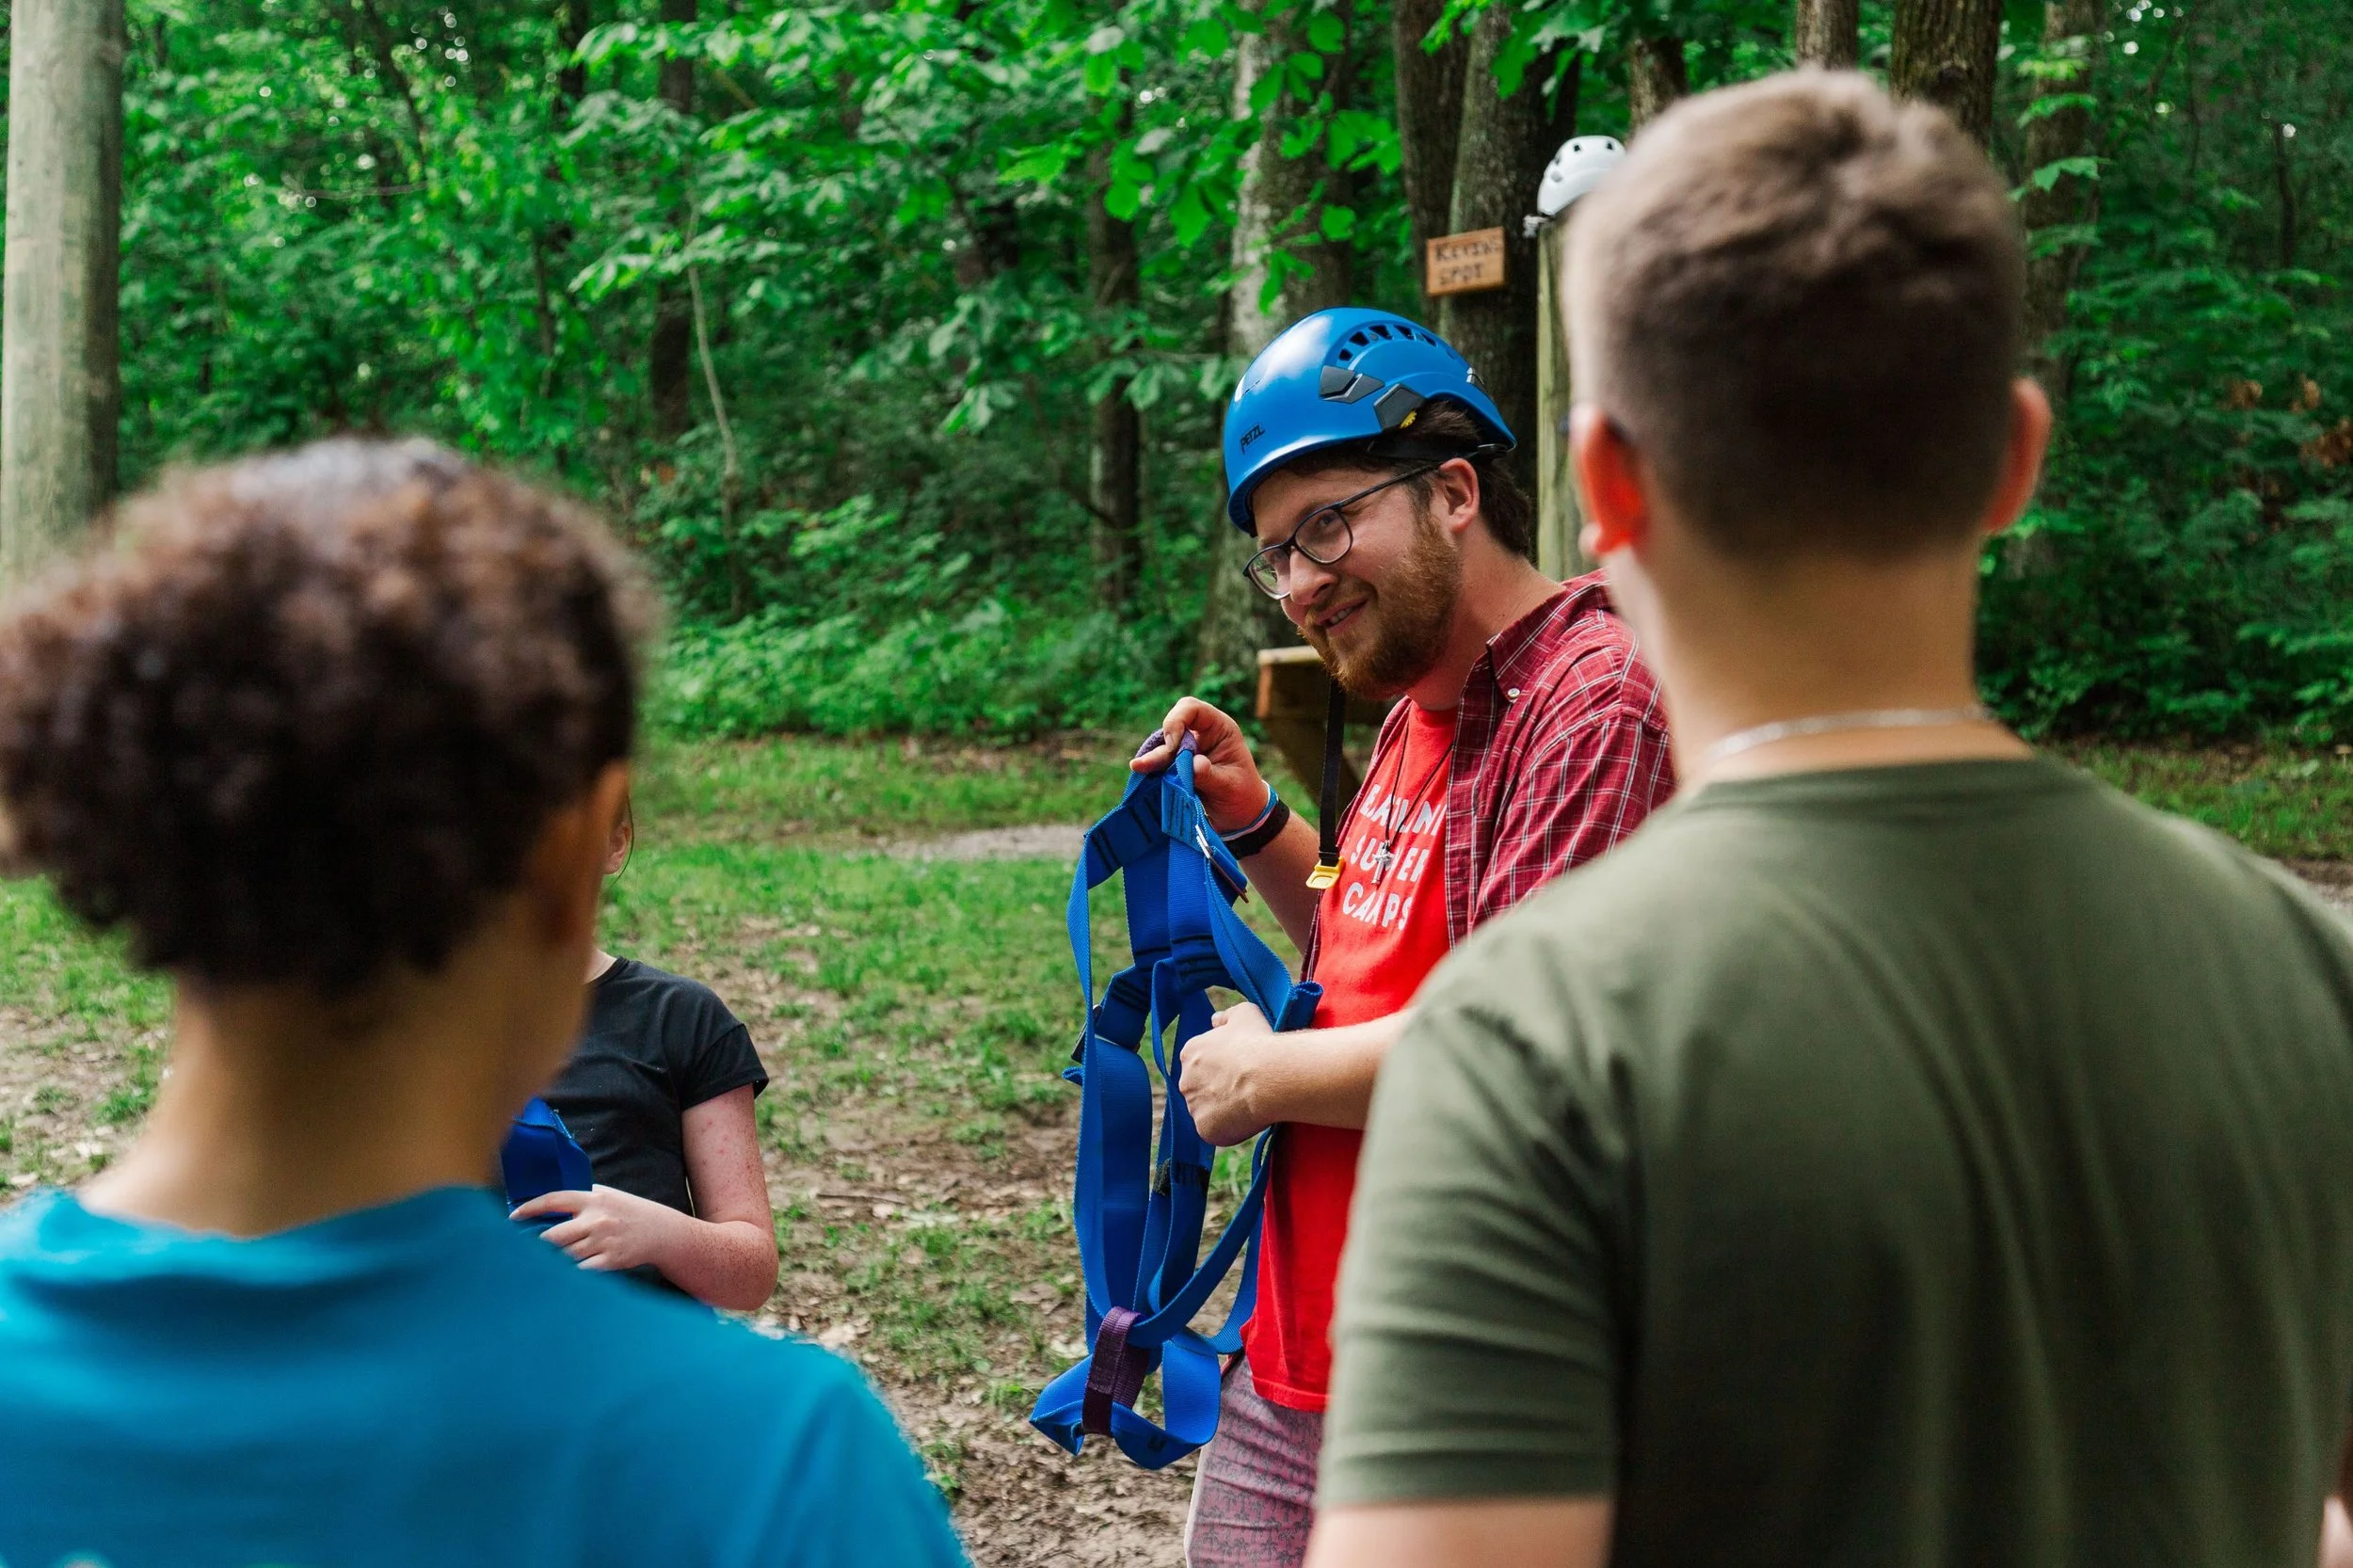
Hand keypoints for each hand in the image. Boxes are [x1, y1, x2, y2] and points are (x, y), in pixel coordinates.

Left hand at [512, 1183, 685, 1273]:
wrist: (661, 1232)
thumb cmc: (630, 1212)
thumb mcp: (608, 1196)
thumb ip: (582, 1199)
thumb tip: (548, 1206)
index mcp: (592, 1199)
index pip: (553, 1200)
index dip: (529, 1208)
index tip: (512, 1218)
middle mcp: (596, 1220)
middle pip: (552, 1236)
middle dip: (534, 1245)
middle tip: (520, 1250)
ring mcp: (603, 1242)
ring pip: (564, 1256)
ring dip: (549, 1262)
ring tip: (537, 1264)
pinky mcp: (610, 1261)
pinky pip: (580, 1271)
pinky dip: (568, 1273)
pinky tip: (559, 1274)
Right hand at [1132, 697, 1268, 835]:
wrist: (1239, 813)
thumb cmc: (1241, 795)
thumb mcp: (1229, 786)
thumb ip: (1209, 774)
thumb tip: (1192, 764)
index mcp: (1219, 728)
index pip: (1193, 709)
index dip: (1178, 720)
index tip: (1174, 745)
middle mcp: (1201, 734)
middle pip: (1174, 725)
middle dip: (1164, 743)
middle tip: (1155, 762)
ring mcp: (1188, 749)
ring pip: (1163, 745)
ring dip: (1153, 757)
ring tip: (1138, 767)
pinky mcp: (1178, 765)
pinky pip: (1160, 761)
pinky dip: (1152, 767)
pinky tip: (1140, 770)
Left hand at [1182, 1001, 1277, 1146]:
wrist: (1270, 1077)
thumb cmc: (1259, 1043)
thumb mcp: (1245, 1013)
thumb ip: (1227, 1016)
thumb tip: (1215, 1020)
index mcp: (1189, 1052)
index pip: (1200, 1063)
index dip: (1222, 1067)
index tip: (1240, 1069)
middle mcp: (1184, 1080)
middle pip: (1200, 1088)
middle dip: (1219, 1090)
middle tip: (1245, 1088)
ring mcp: (1193, 1107)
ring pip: (1208, 1111)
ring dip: (1223, 1110)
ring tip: (1250, 1104)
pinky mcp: (1205, 1129)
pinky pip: (1216, 1132)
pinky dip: (1230, 1129)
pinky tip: (1248, 1119)